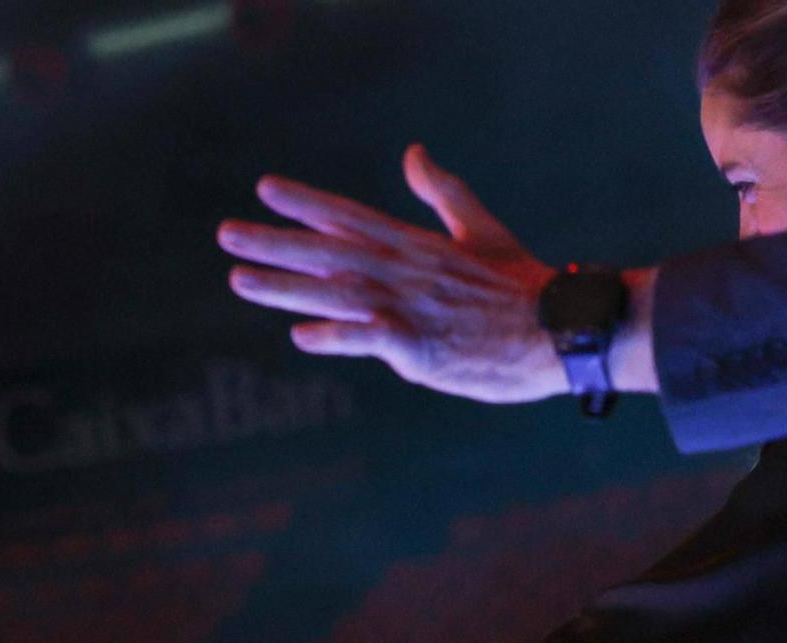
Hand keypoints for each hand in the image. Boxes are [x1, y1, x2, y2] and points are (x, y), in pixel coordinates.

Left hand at [218, 144, 561, 402]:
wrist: (560, 330)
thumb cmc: (521, 285)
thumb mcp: (481, 228)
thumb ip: (441, 192)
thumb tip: (413, 151)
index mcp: (415, 245)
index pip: (349, 217)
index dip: (305, 203)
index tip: (264, 190)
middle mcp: (404, 271)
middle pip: (328, 251)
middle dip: (275, 241)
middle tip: (226, 234)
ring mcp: (409, 307)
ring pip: (335, 292)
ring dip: (285, 287)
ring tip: (239, 279)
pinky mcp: (419, 347)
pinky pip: (369, 339)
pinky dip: (335, 336)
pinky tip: (300, 335)